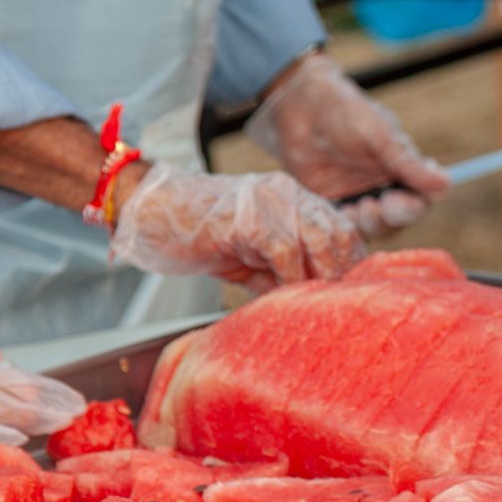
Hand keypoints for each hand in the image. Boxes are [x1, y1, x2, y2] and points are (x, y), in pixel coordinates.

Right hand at [111, 163, 363, 291]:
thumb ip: (282, 272)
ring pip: (320, 240)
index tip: (352, 295)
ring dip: (320, 278)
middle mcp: (288, 194)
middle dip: (341, 274)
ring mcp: (270, 202)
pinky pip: (285, 252)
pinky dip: (289, 280)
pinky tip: (281, 297)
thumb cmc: (197, 238)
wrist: (150, 213)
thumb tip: (312, 304)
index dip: (350, 264)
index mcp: (293, 199)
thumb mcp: (250, 257)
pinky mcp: (249, 217)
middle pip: (339, 233)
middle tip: (333, 307)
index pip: (342, 228)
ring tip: (312, 305)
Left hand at [243, 52, 449, 238]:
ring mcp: (359, 199)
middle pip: (399, 221)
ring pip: (374, 229)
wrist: (300, 107)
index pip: (422, 199)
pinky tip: (337, 211)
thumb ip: (408, 163)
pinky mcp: (334, 207)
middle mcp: (385, 188)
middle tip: (373, 205)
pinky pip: (345, 228)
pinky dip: (344, 227)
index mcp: (404, 169)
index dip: (414, 208)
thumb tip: (446, 185)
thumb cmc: (345, 112)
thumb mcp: (379, 134)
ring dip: (368, 224)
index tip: (396, 200)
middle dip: (390, 219)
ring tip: (355, 207)